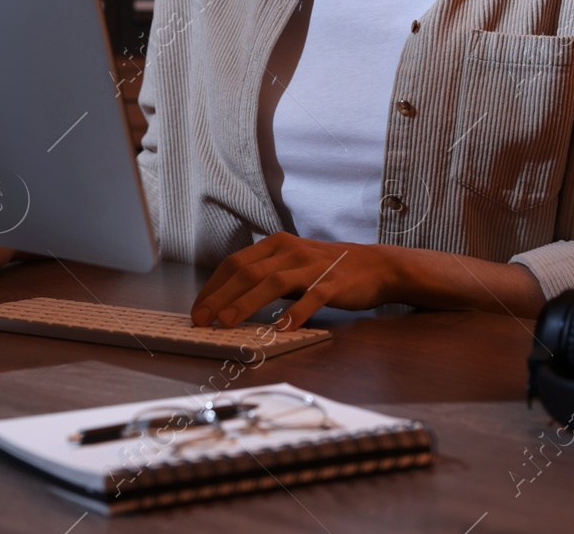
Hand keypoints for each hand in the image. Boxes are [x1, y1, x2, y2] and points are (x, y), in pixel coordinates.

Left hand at [190, 232, 394, 330]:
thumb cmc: (327, 269)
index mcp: (276, 245)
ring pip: (271, 283)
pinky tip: (280, 328)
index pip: (235, 263)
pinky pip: (310, 298)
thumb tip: (230, 299)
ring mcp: (311, 266)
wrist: (376, 266)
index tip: (197, 309)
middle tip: (201, 319)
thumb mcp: (291, 265)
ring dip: (245, 303)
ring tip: (227, 322)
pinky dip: (295, 313)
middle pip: (246, 272)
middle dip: (219, 297)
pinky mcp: (333, 283)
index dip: (213, 286)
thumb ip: (265, 276)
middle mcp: (290, 251)